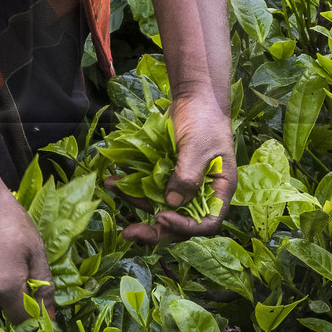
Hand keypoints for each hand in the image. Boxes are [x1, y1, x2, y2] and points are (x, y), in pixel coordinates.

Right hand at [0, 178, 55, 322]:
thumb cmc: (10, 221)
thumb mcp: (36, 250)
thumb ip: (44, 286)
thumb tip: (49, 316)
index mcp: (6, 287)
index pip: (23, 319)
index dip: (34, 315)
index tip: (41, 305)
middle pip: (7, 309)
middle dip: (18, 296)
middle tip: (21, 266)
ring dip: (1, 288)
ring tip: (3, 257)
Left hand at [122, 88, 237, 242]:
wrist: (195, 98)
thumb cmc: (205, 121)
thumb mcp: (197, 148)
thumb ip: (187, 177)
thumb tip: (171, 203)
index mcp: (218, 191)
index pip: (206, 223)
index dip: (184, 227)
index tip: (163, 218)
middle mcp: (200, 194)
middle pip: (179, 221)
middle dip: (154, 229)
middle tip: (130, 234)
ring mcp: (181, 186)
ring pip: (158, 205)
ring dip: (135, 202)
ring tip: (113, 188)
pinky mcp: (165, 176)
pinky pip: (148, 189)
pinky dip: (132, 187)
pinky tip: (114, 180)